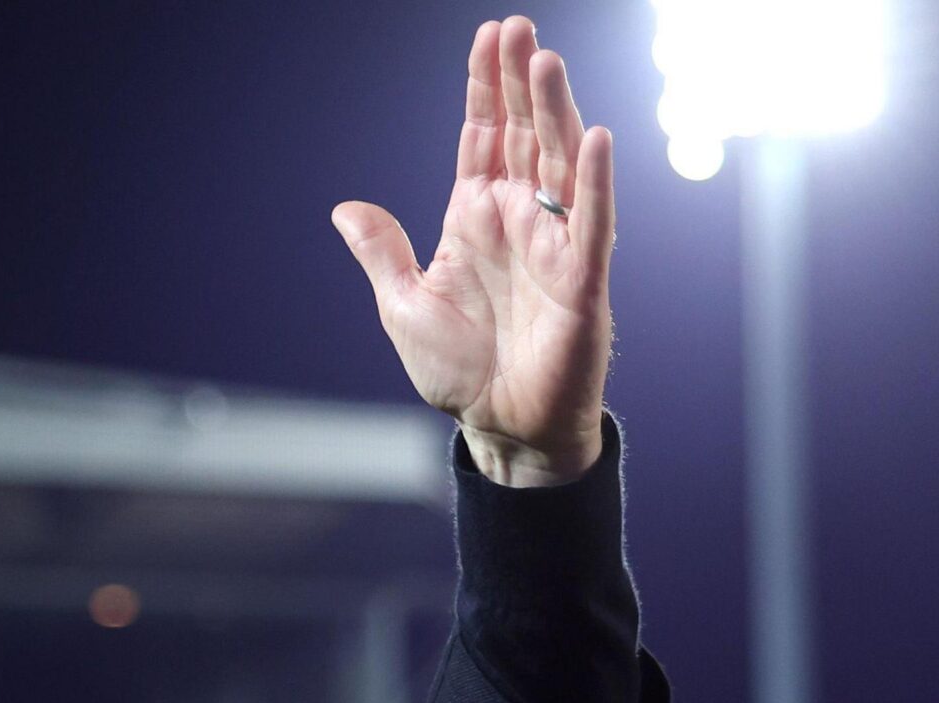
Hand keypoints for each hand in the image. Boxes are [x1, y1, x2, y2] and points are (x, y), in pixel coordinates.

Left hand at [333, 16, 613, 488]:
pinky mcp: (581, 279)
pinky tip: (593, 138)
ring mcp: (554, 244)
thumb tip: (344, 207)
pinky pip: (592, 221)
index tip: (489, 37)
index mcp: (476, 218)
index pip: (483, 138)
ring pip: (560, 163)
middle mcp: (520, 220)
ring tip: (545, 62)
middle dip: (520, 82)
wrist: (499, 427)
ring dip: (554, 113)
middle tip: (519, 28)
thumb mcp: (405, 305)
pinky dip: (594, 181)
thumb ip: (383, 252)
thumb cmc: (459, 370)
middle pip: (524, 135)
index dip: (485, 89)